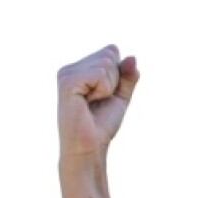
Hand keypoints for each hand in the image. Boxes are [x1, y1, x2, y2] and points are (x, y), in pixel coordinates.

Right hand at [56, 44, 140, 158]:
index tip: (104, 95)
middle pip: (110, 54)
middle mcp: (70, 67)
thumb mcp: (120, 96)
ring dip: (108, 87)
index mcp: (80, 68)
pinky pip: (100, 74)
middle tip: (98, 100)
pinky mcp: (67, 81)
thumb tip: (132, 57)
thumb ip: (127, 76)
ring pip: (107, 63)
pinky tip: (88, 102)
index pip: (111, 50)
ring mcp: (67, 73)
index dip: (119, 74)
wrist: (89, 147)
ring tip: (92, 102)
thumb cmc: (101, 124)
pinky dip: (103, 90)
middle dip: (114, 80)